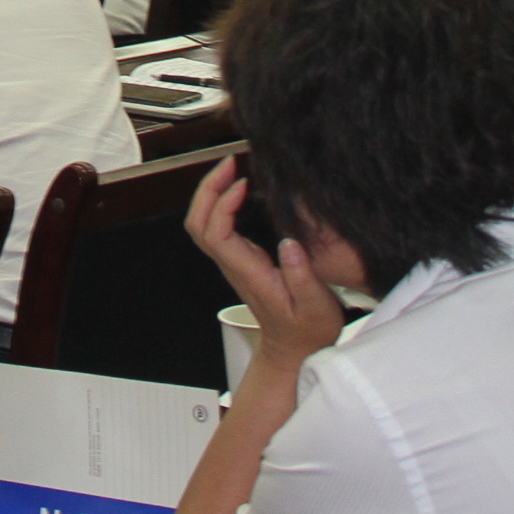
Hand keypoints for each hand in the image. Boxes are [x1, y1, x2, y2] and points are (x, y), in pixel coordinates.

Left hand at [182, 157, 341, 368]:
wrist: (294, 351)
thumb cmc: (307, 332)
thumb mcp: (315, 308)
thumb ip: (302, 277)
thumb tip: (288, 243)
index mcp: (248, 274)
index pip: (216, 234)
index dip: (222, 205)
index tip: (243, 184)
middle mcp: (234, 265)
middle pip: (198, 225)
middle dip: (207, 189)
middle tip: (229, 162)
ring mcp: (235, 262)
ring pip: (203, 224)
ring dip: (211, 193)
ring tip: (233, 168)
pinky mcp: (242, 259)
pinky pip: (218, 226)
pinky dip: (222, 202)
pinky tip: (242, 189)